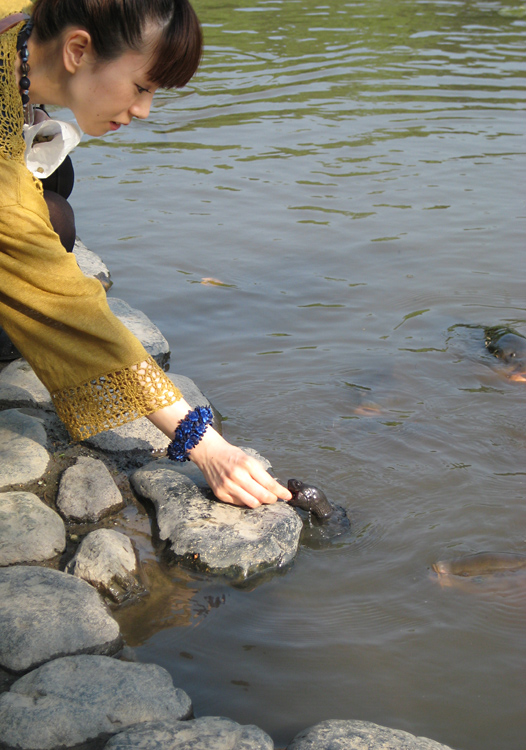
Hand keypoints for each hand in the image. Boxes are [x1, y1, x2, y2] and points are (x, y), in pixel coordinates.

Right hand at [147, 398, 291, 507]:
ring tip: (261, 497)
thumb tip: (274, 489)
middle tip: (274, 498)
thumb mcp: (249, 459)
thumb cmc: (232, 456)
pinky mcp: (220, 493)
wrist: (209, 453)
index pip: (269, 483)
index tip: (288, 496)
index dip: (280, 492)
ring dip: (260, 502)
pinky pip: (239, 504)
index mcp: (248, 464)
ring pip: (252, 503)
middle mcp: (238, 476)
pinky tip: (246, 495)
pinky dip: (246, 501)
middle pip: (262, 496)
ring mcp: (228, 486)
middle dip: (272, 499)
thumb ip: (260, 474)